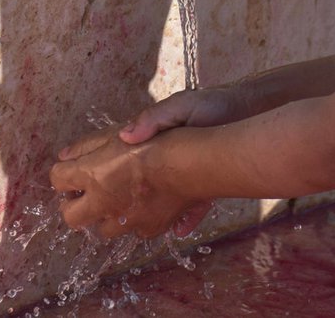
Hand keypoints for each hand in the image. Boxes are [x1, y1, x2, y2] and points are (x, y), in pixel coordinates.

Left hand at [50, 132, 195, 238]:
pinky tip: (143, 206)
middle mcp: (105, 203)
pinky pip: (136, 232)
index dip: (61, 174)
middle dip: (73, 206)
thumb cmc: (160, 140)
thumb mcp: (120, 131)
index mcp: (91, 175)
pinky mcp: (152, 227)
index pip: (58, 180)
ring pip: (104, 230)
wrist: (196, 162)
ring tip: (115, 200)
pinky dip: (136, 222)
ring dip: (105, 216)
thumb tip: (66, 155)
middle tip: (82, 194)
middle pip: (71, 217)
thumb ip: (89, 143)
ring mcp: (128, 220)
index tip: (68, 171)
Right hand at [110, 85, 249, 235]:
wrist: (248, 114)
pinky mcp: (204, 184)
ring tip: (141, 227)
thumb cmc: (211, 105)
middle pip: (140, 182)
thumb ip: (153, 119)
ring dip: (154, 213)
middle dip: (127, 197)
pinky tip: (180, 230)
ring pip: (163, 199)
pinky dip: (186, 220)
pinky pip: (192, 207)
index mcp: (154, 139)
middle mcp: (165, 160)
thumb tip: (125, 136)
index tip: (87, 179)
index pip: (122, 154)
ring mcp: (184, 174)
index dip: (105, 167)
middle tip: (113, 212)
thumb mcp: (180, 106)